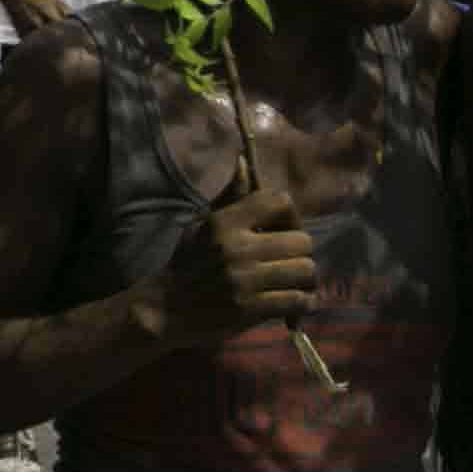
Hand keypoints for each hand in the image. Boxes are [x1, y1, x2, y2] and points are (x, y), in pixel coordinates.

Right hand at [146, 185, 315, 347]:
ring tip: (290, 286)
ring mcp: (244, 279)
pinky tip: (289, 307)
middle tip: (288, 264)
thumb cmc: (187, 264)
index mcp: (223, 222)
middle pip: (302, 241)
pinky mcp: (251, 308)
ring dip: (303, 281)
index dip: (291, 216)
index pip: (280, 201)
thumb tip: (244, 161)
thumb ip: (229, 197)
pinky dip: (300, 305)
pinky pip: (299, 300)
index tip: (283, 231)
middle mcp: (235, 247)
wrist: (166, 310)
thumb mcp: (201, 225)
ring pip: (306, 271)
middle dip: (300, 254)